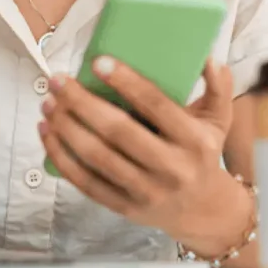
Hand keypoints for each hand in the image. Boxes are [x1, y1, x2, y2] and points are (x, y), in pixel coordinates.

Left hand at [38, 56, 234, 241]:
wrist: (204, 211)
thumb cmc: (204, 153)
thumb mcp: (219, 119)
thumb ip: (217, 86)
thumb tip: (206, 56)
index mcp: (195, 141)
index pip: (157, 106)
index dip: (127, 83)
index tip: (98, 62)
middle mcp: (172, 168)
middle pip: (119, 132)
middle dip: (82, 103)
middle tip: (58, 80)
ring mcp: (147, 191)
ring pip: (98, 157)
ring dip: (67, 128)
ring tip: (49, 103)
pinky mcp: (125, 207)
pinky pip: (87, 182)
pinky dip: (63, 158)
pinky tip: (48, 134)